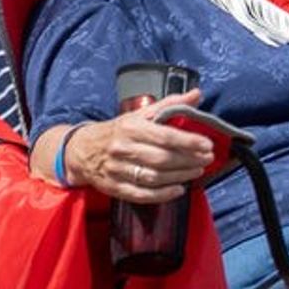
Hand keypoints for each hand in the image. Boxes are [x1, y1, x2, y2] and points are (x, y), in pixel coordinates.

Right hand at [66, 93, 214, 203]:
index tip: (207, 144)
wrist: (81, 149)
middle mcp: (122, 148)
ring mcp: (117, 170)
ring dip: (180, 176)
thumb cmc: (118, 130)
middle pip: (162, 158)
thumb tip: (197, 94)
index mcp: (130, 127)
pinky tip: (179, 190)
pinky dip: (162, 195)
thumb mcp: (140, 113)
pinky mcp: (114, 187)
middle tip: (207, 159)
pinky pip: (141, 194)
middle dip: (189, 160)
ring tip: (197, 171)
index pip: (164, 136)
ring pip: (154, 177)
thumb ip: (170, 104)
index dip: (188, 141)